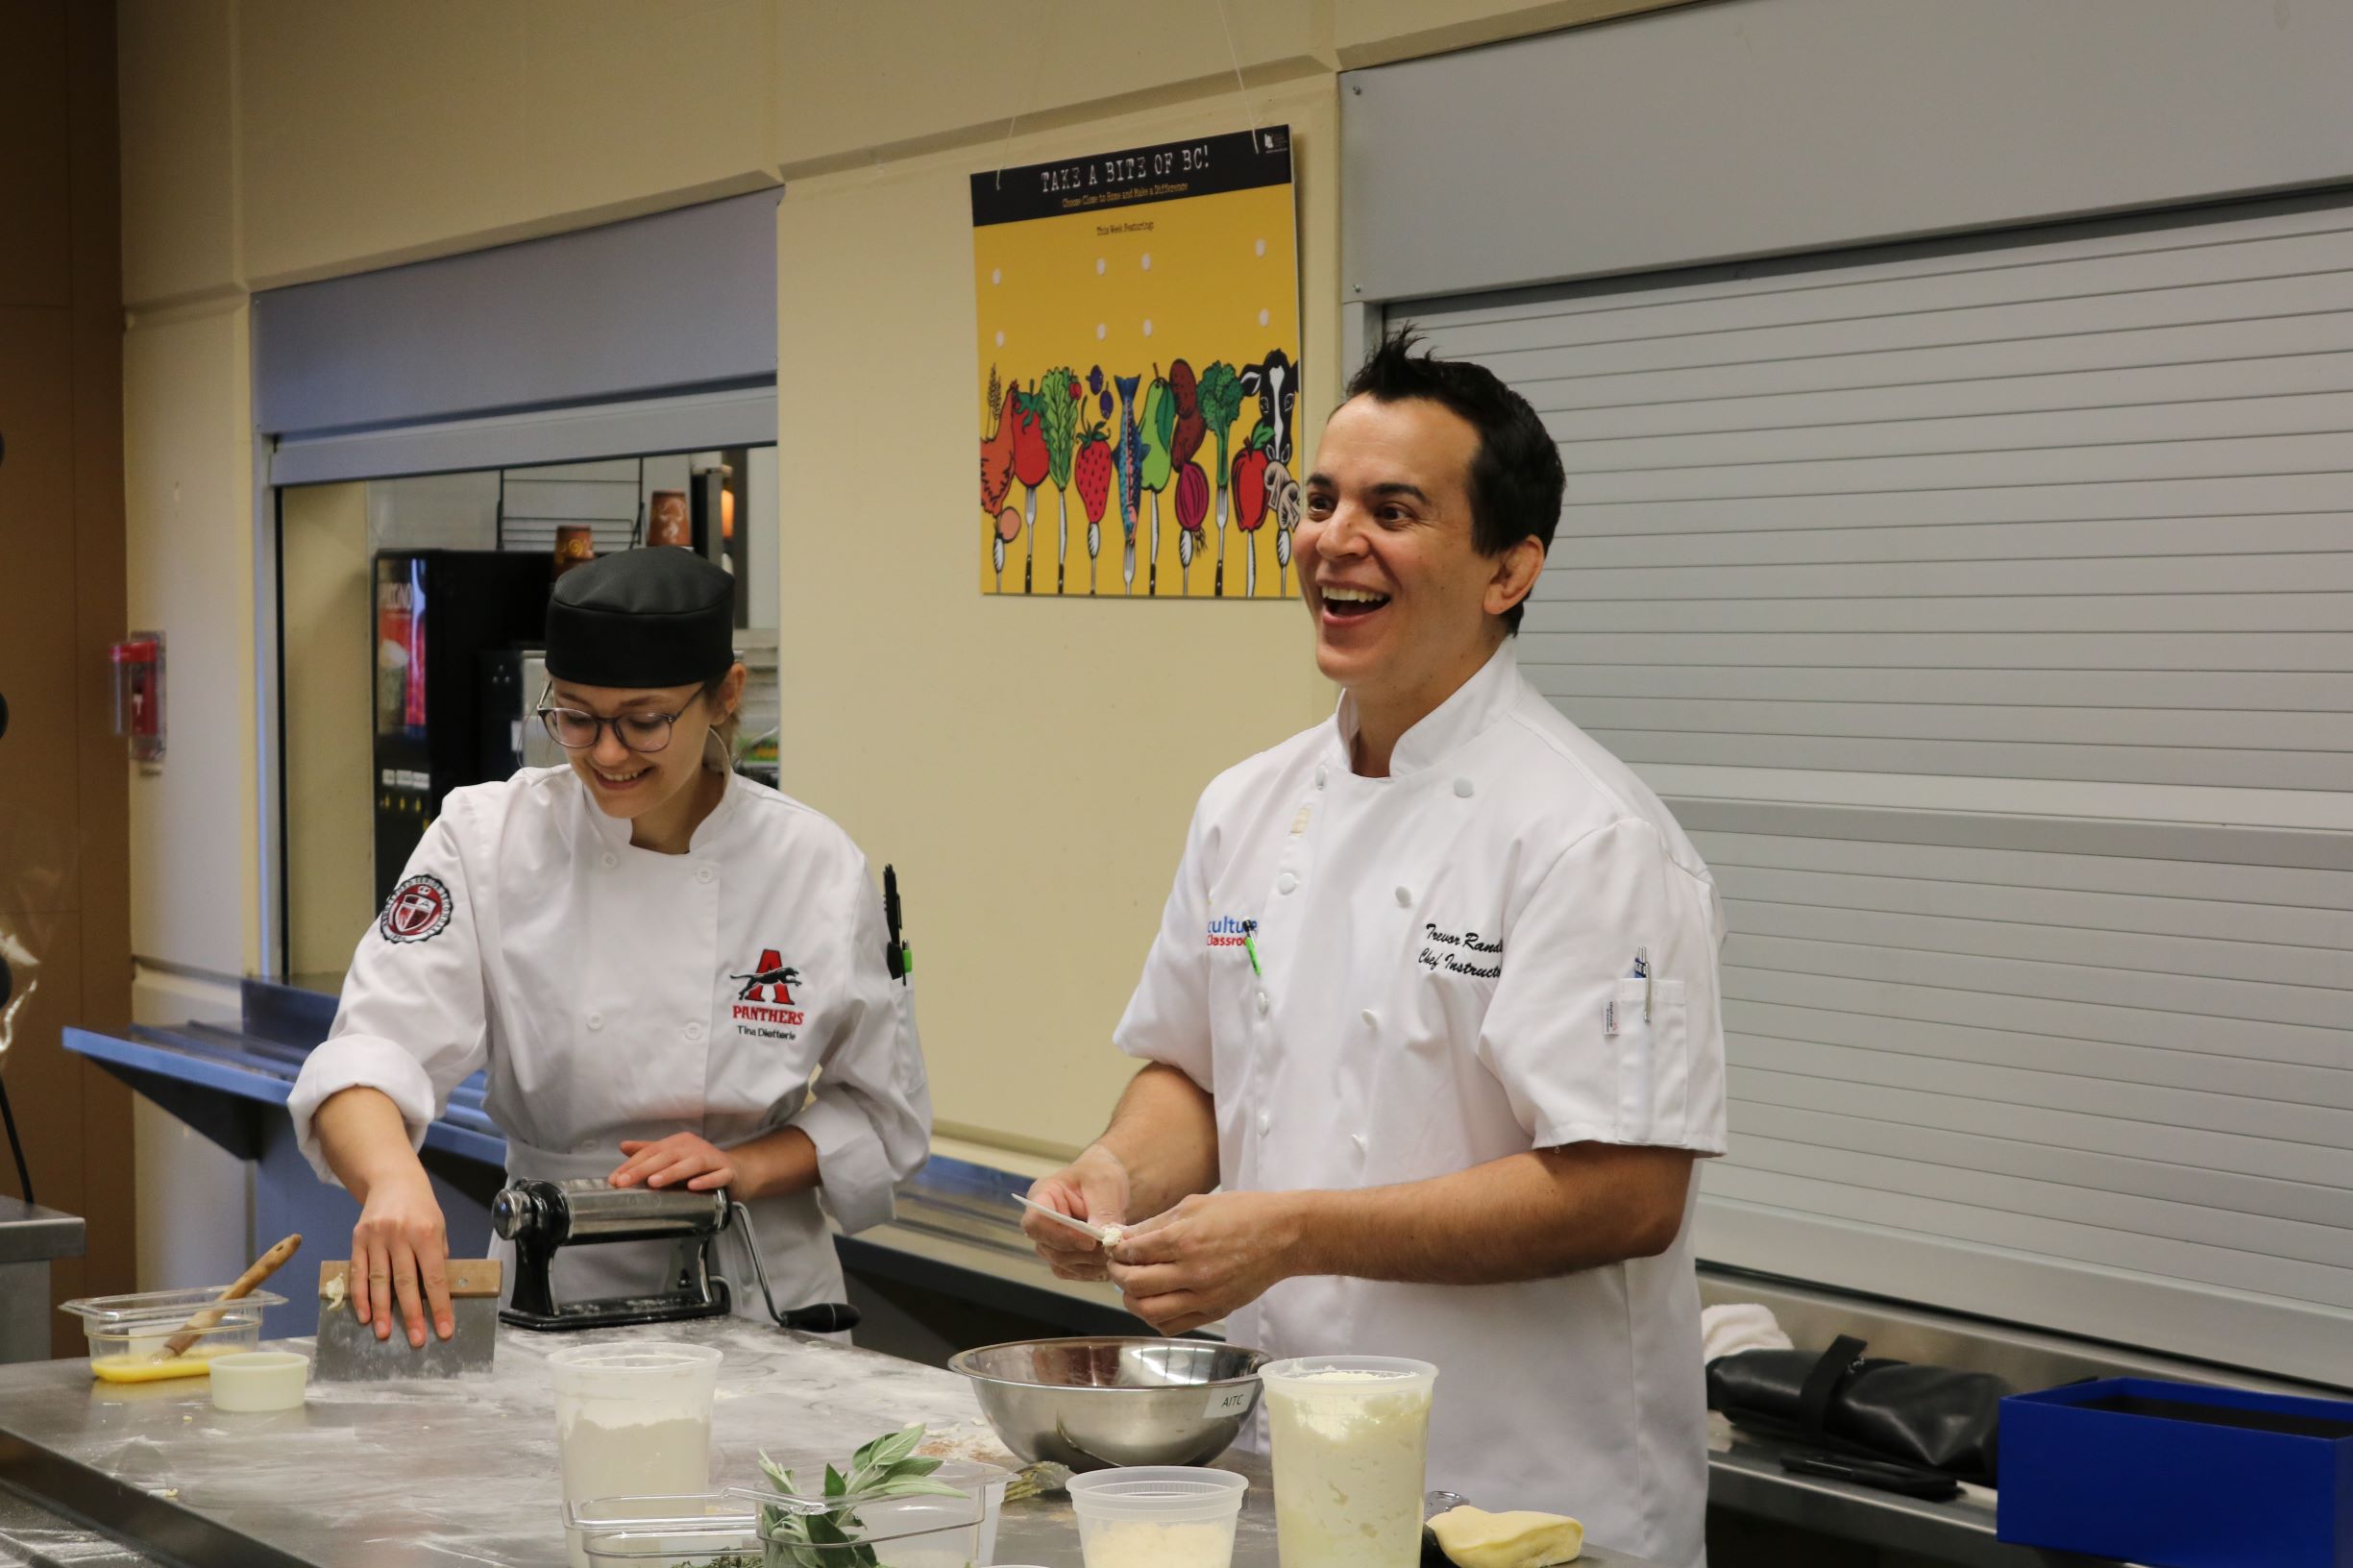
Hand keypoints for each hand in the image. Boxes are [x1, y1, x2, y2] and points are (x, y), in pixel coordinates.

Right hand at [349, 1167, 452, 1347]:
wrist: (393, 1180)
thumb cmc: (422, 1209)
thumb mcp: (439, 1227)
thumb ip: (437, 1257)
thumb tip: (437, 1292)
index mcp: (426, 1234)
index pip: (435, 1277)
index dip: (439, 1306)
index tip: (443, 1331)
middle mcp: (400, 1235)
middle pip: (405, 1283)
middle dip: (411, 1315)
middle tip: (416, 1340)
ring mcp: (376, 1237)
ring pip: (378, 1281)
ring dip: (381, 1311)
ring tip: (384, 1334)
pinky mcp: (357, 1239)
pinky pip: (358, 1272)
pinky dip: (360, 1296)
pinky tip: (363, 1315)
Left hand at [610, 1133, 736, 1191]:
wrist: (738, 1171)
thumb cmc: (702, 1165)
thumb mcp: (674, 1156)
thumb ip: (649, 1151)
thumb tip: (623, 1147)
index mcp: (679, 1142)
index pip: (652, 1151)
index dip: (632, 1164)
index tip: (615, 1179)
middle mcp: (695, 1147)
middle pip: (668, 1156)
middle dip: (644, 1168)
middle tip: (625, 1181)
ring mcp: (713, 1159)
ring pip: (692, 1163)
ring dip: (672, 1172)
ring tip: (654, 1182)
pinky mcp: (728, 1172)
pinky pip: (718, 1176)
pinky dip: (706, 1180)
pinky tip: (693, 1186)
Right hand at [1022, 1146, 1130, 1281]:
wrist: (1105, 1184)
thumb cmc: (1099, 1175)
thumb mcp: (1104, 1183)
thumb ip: (1103, 1211)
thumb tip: (1105, 1238)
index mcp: (1042, 1196)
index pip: (1036, 1222)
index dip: (1060, 1235)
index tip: (1090, 1240)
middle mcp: (1041, 1222)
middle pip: (1048, 1248)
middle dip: (1082, 1253)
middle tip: (1111, 1249)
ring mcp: (1049, 1241)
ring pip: (1060, 1264)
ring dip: (1089, 1264)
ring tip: (1114, 1253)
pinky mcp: (1063, 1256)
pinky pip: (1072, 1272)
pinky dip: (1091, 1271)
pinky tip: (1109, 1261)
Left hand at [1107, 1190, 1300, 1335]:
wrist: (1283, 1235)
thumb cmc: (1243, 1213)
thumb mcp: (1194, 1205)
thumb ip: (1156, 1224)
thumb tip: (1125, 1237)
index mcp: (1184, 1240)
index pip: (1133, 1253)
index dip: (1117, 1252)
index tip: (1115, 1248)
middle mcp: (1192, 1273)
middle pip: (1135, 1285)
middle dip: (1118, 1276)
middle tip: (1118, 1267)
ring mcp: (1205, 1297)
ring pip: (1150, 1312)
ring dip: (1133, 1300)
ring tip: (1133, 1287)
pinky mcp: (1215, 1312)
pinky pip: (1173, 1325)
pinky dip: (1156, 1317)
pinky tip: (1155, 1302)